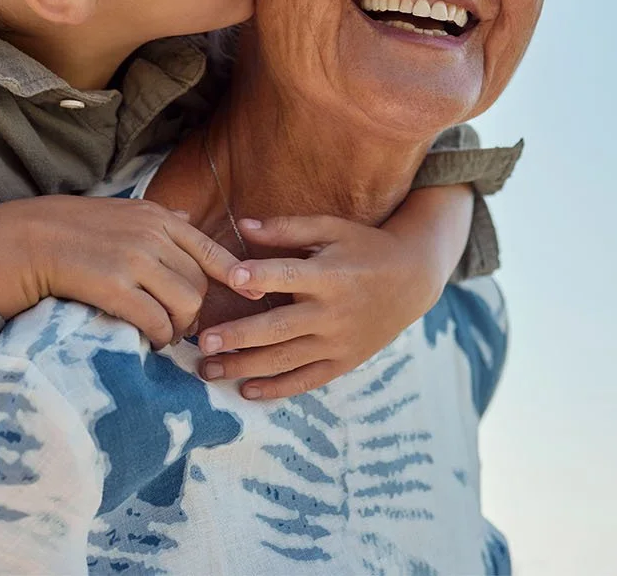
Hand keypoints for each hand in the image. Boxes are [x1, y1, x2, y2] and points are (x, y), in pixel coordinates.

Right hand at [0, 195, 241, 347]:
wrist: (25, 239)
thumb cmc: (73, 228)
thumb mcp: (120, 211)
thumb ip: (157, 218)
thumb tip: (187, 218)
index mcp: (157, 217)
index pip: (211, 250)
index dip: (235, 276)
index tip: (248, 295)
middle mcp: (152, 236)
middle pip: (200, 284)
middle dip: (196, 312)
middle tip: (181, 327)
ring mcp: (134, 261)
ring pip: (186, 305)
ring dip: (179, 328)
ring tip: (164, 335)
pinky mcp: (114, 287)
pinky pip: (156, 321)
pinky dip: (159, 337)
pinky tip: (148, 341)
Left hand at [196, 192, 469, 398]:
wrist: (413, 280)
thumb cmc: (364, 247)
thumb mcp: (332, 229)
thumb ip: (288, 228)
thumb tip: (243, 224)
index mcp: (329, 275)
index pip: (290, 276)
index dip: (260, 276)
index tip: (231, 277)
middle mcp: (333, 313)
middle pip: (280, 328)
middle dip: (239, 336)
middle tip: (203, 342)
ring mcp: (339, 342)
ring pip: (287, 359)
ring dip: (245, 367)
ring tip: (208, 370)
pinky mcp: (344, 361)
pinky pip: (307, 380)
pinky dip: (278, 388)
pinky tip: (246, 391)